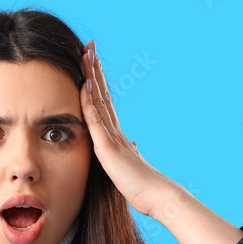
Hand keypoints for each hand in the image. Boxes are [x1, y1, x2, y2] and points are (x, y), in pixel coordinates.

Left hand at [80, 40, 242, 243]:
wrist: (158, 197)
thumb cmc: (144, 188)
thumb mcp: (131, 167)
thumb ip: (129, 153)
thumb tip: (132, 143)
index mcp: (117, 135)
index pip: (104, 102)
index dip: (98, 81)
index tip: (92, 61)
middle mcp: (116, 130)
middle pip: (102, 93)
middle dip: (95, 69)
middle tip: (89, 46)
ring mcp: (113, 137)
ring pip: (99, 100)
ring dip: (92, 76)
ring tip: (86, 54)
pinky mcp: (109, 148)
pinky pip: (96, 121)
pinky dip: (89, 102)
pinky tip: (84, 85)